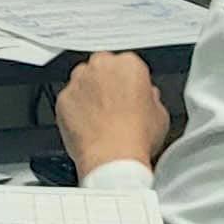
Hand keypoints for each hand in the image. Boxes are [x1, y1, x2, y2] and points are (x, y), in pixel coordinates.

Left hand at [55, 52, 173, 174]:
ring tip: (101, 118)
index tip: (129, 93)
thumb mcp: (160, 114)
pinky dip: (75, 109)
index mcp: (128, 65)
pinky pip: (69, 100)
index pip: (128, 64)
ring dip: (89, 93)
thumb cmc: (136, 138)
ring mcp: (78, 82)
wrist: (112, 159)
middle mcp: (100, 67)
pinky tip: (87, 126)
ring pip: (82, 81)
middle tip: (114, 105)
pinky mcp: (63, 99)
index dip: (129, 81)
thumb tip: (147, 98)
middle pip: (102, 67)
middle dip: (106, 82)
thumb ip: (151, 97)